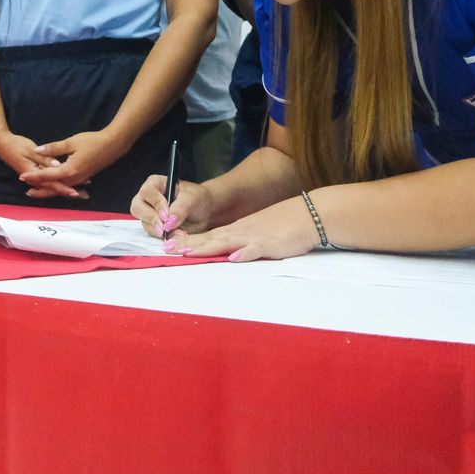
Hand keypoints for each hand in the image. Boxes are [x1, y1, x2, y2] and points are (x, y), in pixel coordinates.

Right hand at [0, 131, 80, 198]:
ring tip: (81, 193)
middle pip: (53, 188)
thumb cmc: (16, 145)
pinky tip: (68, 184)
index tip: (76, 192)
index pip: (51, 182)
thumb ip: (44, 158)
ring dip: (65, 189)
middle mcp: (34, 178)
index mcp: (33, 172)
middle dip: (68, 191)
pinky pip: (48, 182)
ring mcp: (34, 176)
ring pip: (51, 186)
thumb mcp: (30, 150)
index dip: (64, 188)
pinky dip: (58, 184)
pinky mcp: (35, 173)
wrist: (2, 144)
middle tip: (84, 196)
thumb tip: (57, 166)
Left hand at [18, 129, 124, 199]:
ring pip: (61, 188)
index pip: (47, 175)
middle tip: (27, 191)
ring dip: (49, 190)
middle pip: (53, 187)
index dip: (33, 176)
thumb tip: (37, 150)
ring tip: (37, 191)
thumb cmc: (93, 141)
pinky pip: (68, 186)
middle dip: (40, 190)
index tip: (22, 176)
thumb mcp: (71, 142)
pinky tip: (55, 186)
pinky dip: (59, 187)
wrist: (113, 145)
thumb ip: (54, 148)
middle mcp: (74, 178)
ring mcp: (80, 179)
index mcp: (69, 170)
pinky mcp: (84, 177)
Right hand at [131, 174, 217, 237]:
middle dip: (152, 219)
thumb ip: (181, 207)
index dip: (156, 204)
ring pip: (144, 223)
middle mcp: (149, 198)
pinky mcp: (154, 227)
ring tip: (180, 233)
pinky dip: (164, 237)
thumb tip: (169, 221)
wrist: (206, 213)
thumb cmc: (198, 198)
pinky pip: (152, 234)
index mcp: (155, 183)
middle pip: (138, 208)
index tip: (167, 215)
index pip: (147, 192)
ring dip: (160, 231)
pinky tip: (177, 236)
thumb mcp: (192, 198)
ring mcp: (149, 213)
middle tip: (166, 228)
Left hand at [160, 196, 321, 261]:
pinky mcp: (270, 244)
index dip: (188, 241)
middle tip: (167, 251)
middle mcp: (241, 231)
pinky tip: (233, 258)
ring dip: (206, 248)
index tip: (169, 246)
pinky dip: (244, 253)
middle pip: (210, 239)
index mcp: (237, 230)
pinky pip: (255, 249)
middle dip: (188, 245)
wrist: (307, 215)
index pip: (208, 236)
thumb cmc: (283, 225)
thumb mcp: (257, 232)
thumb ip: (241, 242)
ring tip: (188, 252)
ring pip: (226, 242)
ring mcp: (254, 236)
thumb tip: (226, 253)